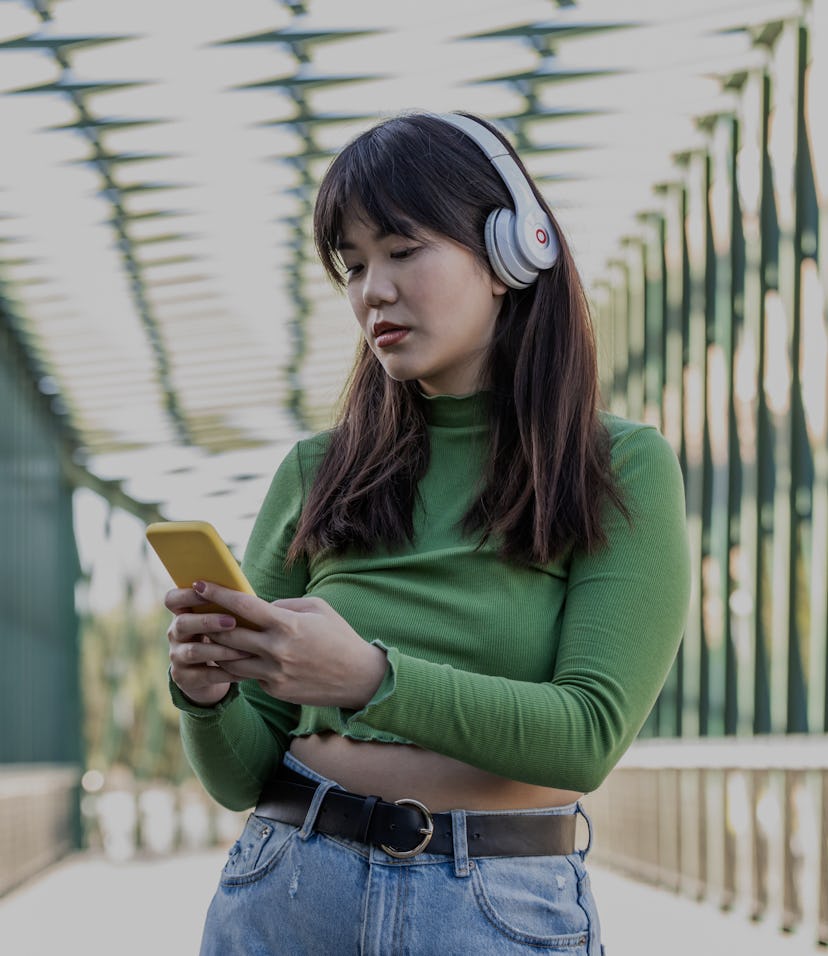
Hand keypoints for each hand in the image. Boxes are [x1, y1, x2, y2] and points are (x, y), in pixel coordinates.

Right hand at [165, 586, 253, 706]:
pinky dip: (226, 673)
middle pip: (182, 623)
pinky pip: (205, 675)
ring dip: (220, 650)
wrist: (211, 673)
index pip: (172, 599)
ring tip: (244, 650)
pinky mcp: (184, 678)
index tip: (207, 590)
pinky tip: (244, 671)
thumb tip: (248, 594)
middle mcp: (175, 634)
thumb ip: (226, 606)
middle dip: (207, 621)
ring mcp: (177, 656)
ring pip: (193, 651)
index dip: (186, 594)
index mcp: (182, 613)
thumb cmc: (223, 635)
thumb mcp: (220, 619)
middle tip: (232, 622)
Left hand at [186, 581, 388, 709]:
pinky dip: (240, 665)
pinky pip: (249, 676)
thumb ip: (286, 605)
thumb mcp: (318, 609)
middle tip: (194, 611)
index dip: (218, 594)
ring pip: (231, 660)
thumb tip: (259, 606)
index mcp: (288, 625)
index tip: (199, 584)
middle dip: (208, 622)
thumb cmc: (339, 637)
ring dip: (217, 647)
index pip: (245, 606)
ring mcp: (275, 674)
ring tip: (206, 636)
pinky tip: (234, 657)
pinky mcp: (275, 690)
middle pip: (229, 635)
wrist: (359, 678)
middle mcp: (278, 650)